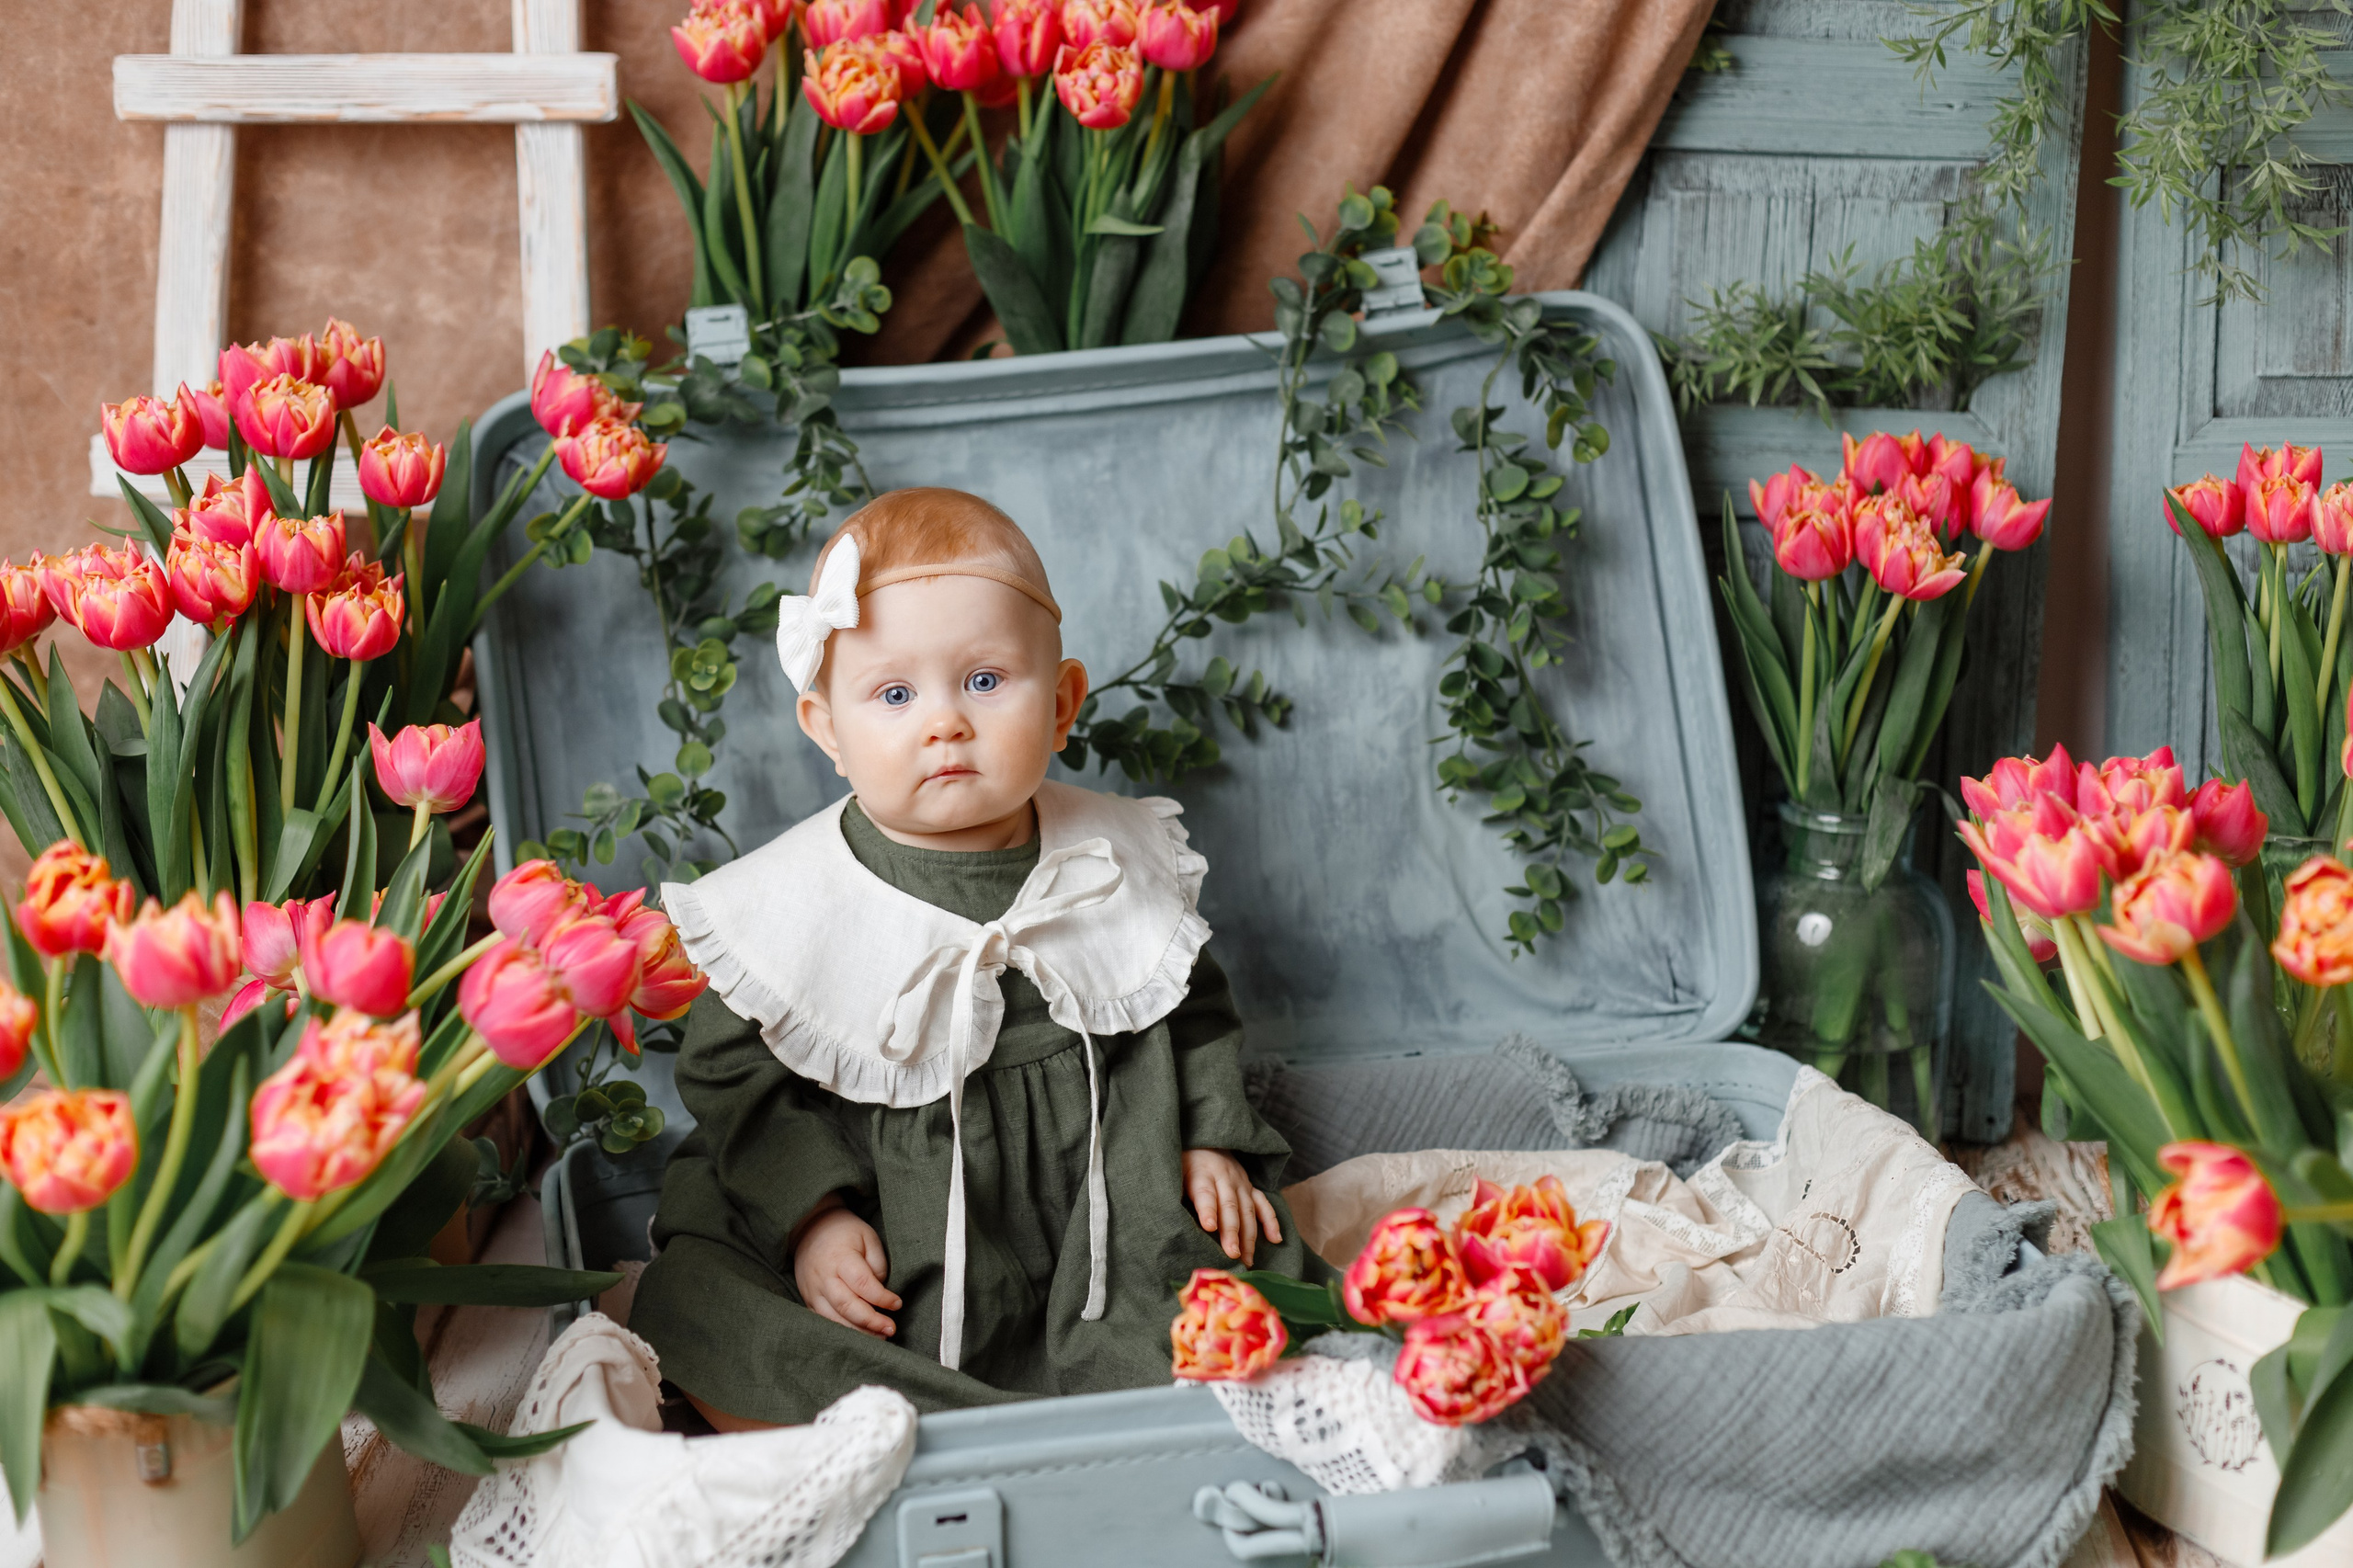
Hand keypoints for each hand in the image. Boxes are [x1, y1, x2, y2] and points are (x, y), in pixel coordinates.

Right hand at [793, 1203, 900, 1338]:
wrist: (809, 1229)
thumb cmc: (845, 1232)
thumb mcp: (868, 1237)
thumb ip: (877, 1264)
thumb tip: (881, 1293)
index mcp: (839, 1258)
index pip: (862, 1284)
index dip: (882, 1298)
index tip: (897, 1303)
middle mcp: (823, 1277)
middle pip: (847, 1306)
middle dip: (871, 1322)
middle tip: (891, 1329)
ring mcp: (813, 1291)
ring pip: (835, 1319)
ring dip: (859, 1332)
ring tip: (880, 1336)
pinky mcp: (809, 1301)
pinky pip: (825, 1322)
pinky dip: (843, 1331)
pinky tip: (860, 1335)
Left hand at [1182, 1148, 1283, 1266]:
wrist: (1204, 1140)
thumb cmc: (1183, 1164)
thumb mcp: (1172, 1174)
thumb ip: (1172, 1194)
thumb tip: (1168, 1222)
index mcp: (1201, 1173)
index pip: (1205, 1193)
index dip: (1207, 1209)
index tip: (1209, 1227)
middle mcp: (1224, 1177)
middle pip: (1229, 1206)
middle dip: (1232, 1231)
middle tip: (1232, 1254)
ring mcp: (1240, 1182)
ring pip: (1247, 1209)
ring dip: (1249, 1235)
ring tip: (1247, 1259)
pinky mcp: (1250, 1187)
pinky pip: (1263, 1203)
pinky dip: (1271, 1221)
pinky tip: (1276, 1239)